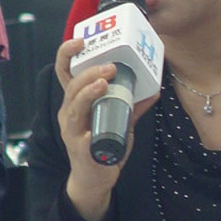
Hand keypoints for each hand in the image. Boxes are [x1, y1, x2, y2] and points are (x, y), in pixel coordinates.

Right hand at [55, 39, 158, 220]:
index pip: (66, 72)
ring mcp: (72, 130)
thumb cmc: (102, 146)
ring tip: (104, 82)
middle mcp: (69, 112)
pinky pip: (83, 133)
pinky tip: (97, 121)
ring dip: (88, 91)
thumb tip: (154, 91)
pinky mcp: (80, 148)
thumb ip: (133, 106)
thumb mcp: (120, 121)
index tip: (81, 40)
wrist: (94, 179)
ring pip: (74, 105)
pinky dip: (90, 126)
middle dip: (90, 72)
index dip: (69, 54)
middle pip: (72, 85)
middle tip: (111, 66)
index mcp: (76, 101)